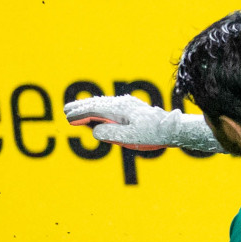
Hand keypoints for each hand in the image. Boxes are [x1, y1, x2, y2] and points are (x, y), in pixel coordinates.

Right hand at [63, 95, 221, 152]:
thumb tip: (95, 130)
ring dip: (90, 106)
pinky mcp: (133, 109)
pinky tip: (98, 112)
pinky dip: (100, 108)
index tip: (68, 117)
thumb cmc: (154, 134)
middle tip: (65, 110)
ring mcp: (129, 105)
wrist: (175, 128)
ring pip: (104, 104)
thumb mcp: (131, 138)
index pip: (95, 110)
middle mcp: (124, 104)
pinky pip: (111, 106)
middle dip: (82, 106)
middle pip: (98, 103)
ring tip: (77, 110)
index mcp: (121, 109)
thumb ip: (112, 134)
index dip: (80, 113)